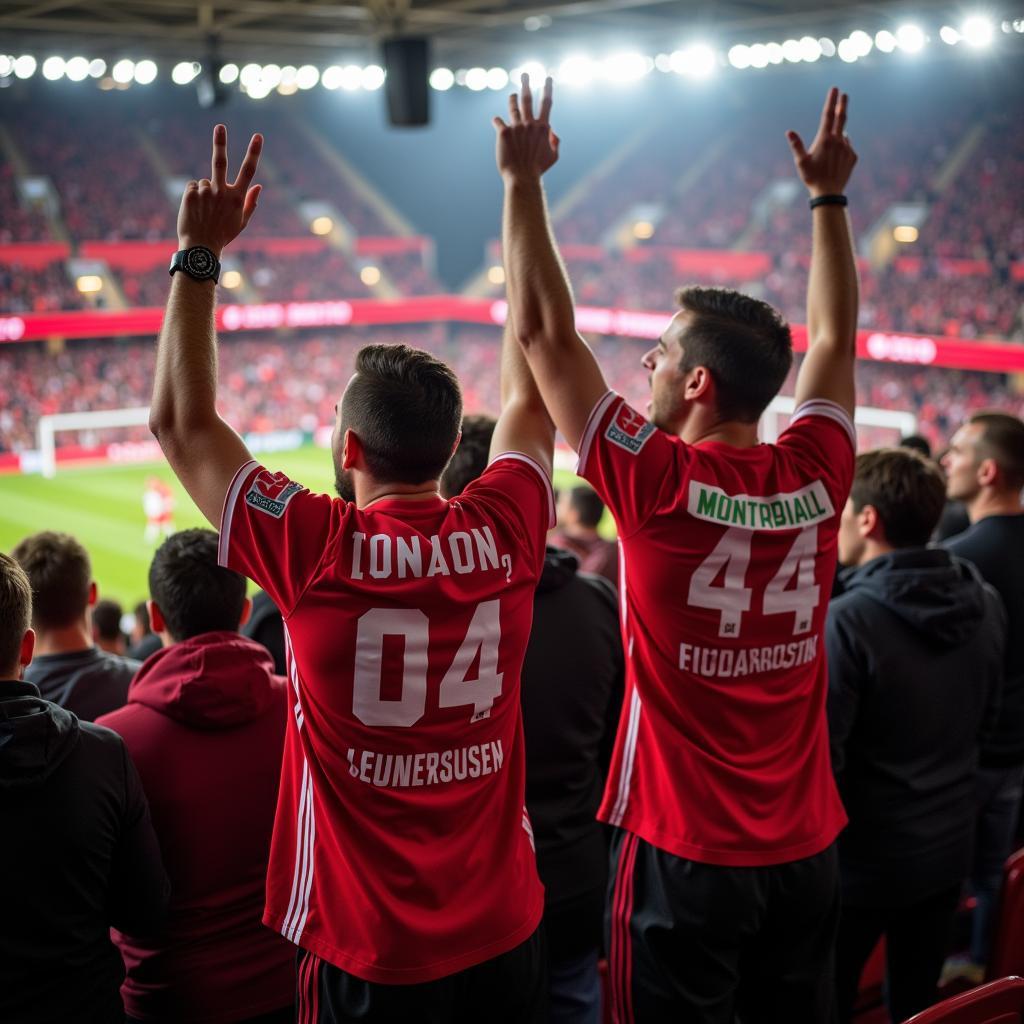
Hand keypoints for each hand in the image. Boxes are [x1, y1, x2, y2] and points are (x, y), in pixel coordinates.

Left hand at [177, 124, 261, 255]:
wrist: (201, 248)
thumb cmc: (223, 235)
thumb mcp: (241, 222)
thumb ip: (251, 203)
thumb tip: (259, 185)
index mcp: (237, 198)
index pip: (248, 171)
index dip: (254, 152)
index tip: (258, 137)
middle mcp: (222, 192)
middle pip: (220, 161)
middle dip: (220, 143)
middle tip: (220, 127)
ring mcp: (205, 192)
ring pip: (204, 181)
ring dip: (204, 192)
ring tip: (204, 211)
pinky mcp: (190, 193)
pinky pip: (193, 186)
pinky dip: (193, 195)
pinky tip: (195, 209)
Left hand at [493, 75, 559, 181]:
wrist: (522, 178)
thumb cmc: (538, 169)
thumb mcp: (553, 157)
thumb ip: (555, 142)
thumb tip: (552, 132)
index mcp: (542, 127)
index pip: (546, 103)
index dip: (547, 88)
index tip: (548, 78)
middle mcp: (529, 123)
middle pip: (527, 98)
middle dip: (526, 84)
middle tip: (524, 74)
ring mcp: (516, 127)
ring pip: (513, 107)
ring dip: (512, 100)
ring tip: (513, 95)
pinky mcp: (503, 133)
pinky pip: (498, 122)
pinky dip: (497, 121)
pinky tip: (496, 121)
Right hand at [786, 88, 856, 197]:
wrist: (829, 193)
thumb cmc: (812, 178)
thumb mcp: (801, 162)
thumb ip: (796, 145)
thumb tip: (789, 132)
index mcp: (825, 139)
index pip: (828, 115)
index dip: (831, 100)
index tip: (835, 89)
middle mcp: (838, 141)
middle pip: (842, 118)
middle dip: (842, 104)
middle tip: (844, 94)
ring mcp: (847, 148)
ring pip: (843, 136)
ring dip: (838, 137)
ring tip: (828, 153)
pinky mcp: (853, 156)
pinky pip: (848, 147)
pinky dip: (842, 148)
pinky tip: (835, 161)